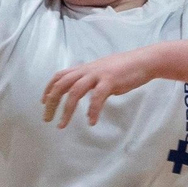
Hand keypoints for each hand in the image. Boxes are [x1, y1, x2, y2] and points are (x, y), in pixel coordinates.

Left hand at [42, 48, 158, 127]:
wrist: (144, 61)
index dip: (48, 88)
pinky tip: (91, 122)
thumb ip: (90, 81)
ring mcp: (98, 75)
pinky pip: (97, 97)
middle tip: (47, 119)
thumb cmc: (124, 68)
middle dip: (51, 102)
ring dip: (67, 110)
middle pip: (61, 85)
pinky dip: (92, 111)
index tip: (43, 102)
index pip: (59, 76)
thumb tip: (83, 93)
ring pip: (75, 91)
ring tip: (62, 125)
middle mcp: (87, 70)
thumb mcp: (101, 72)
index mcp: (84, 69)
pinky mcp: (110, 81)